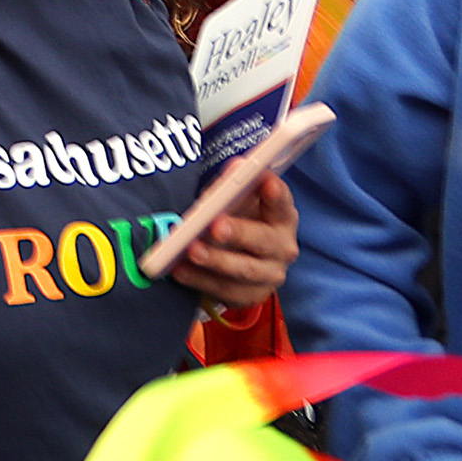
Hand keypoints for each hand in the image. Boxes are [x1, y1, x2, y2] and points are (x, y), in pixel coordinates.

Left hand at [169, 169, 297, 314]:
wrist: (238, 254)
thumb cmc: (238, 216)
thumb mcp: (237, 198)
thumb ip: (234, 184)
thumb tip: (236, 166)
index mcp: (282, 216)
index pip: (282, 202)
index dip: (275, 192)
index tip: (265, 180)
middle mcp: (282, 247)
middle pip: (264, 241)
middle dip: (239, 232)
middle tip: (215, 226)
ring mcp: (269, 274)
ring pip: (244, 270)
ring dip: (216, 260)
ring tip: (190, 250)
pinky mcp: (250, 294)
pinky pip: (225, 290)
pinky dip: (200, 280)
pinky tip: (179, 269)